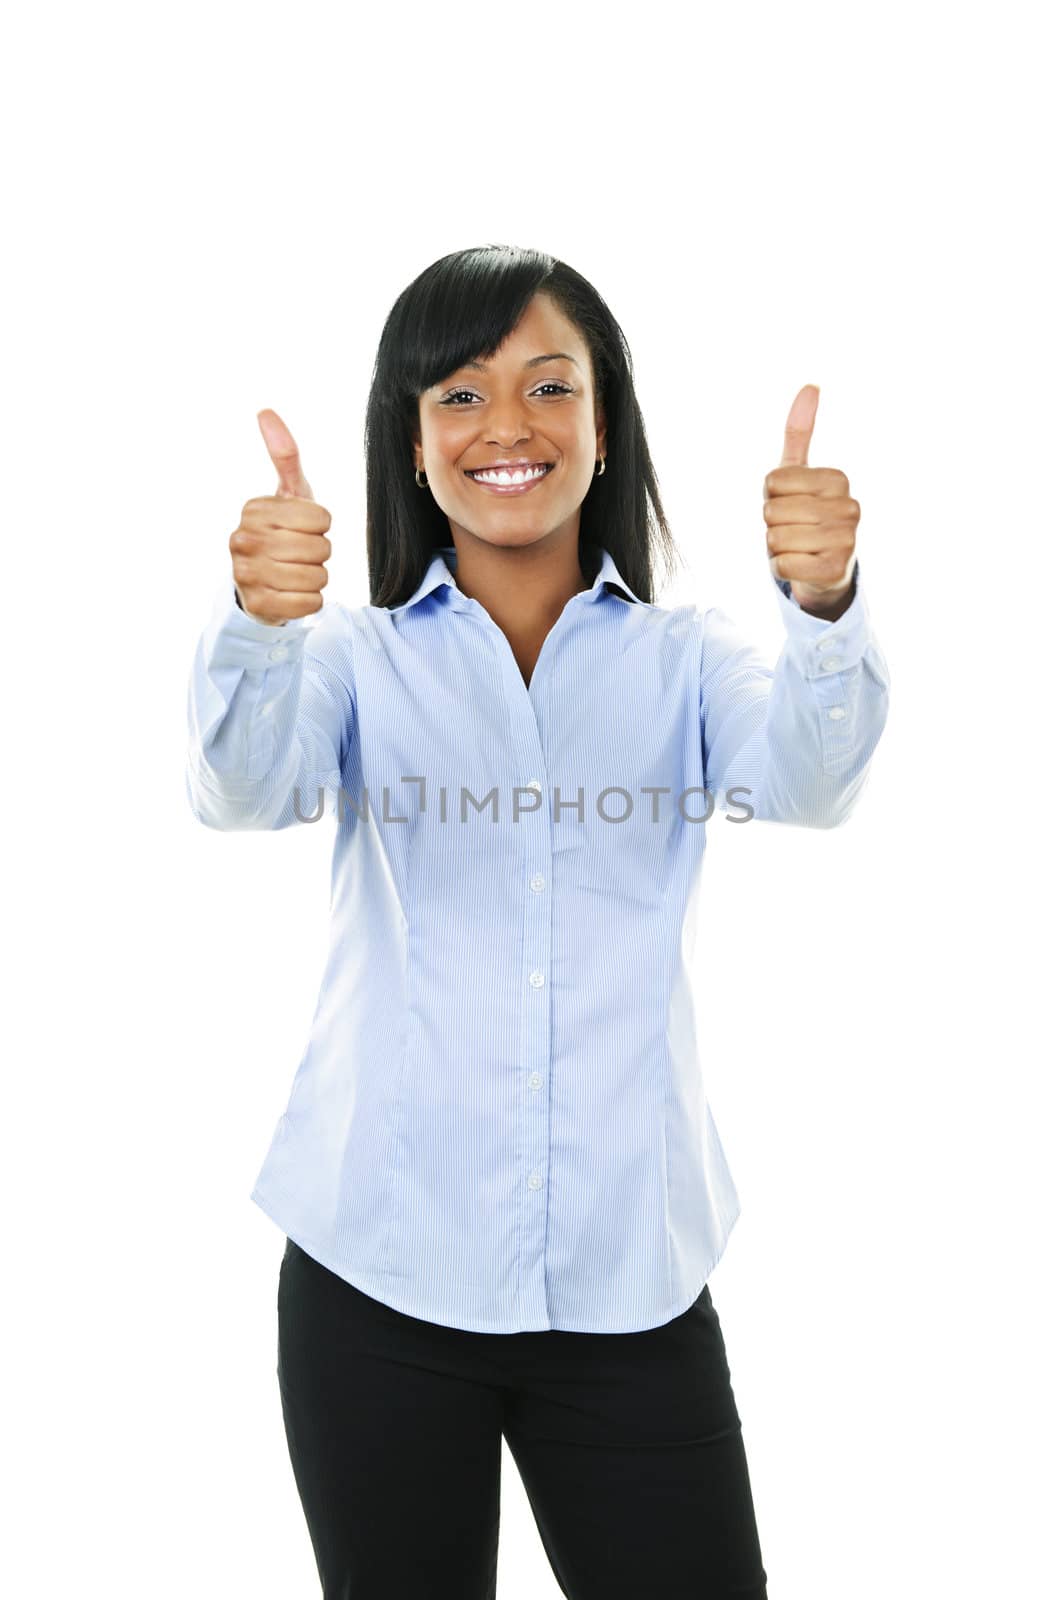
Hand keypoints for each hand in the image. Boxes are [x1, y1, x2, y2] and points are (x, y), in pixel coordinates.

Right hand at [229, 410, 332, 624]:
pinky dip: (311, 601)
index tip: (303, 528)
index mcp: (254, 510)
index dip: (322, 526)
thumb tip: (265, 411)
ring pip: (317, 577)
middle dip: (319, 553)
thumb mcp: (288, 494)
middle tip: (300, 553)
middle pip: (320, 548)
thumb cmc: (282, 533)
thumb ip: (285, 456)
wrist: (261, 584)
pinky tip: (294, 593)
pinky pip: (310, 603)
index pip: (321, 518)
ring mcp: (246, 575)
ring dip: (317, 577)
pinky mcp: (258, 606)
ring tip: (297, 572)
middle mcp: (243, 540)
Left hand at [763, 386, 858, 619]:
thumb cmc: (806, 518)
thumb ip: (800, 433)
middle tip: (793, 530)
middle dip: (772, 524)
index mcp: (838, 479)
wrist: (824, 570)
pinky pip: (783, 565)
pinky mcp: (837, 570)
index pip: (773, 481)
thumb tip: (810, 385)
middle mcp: (849, 507)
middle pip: (773, 511)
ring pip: (776, 538)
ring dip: (776, 548)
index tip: (791, 504)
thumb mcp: (799, 476)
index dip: (771, 496)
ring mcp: (847, 540)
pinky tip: (800, 566)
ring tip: (797, 547)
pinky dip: (781, 569)